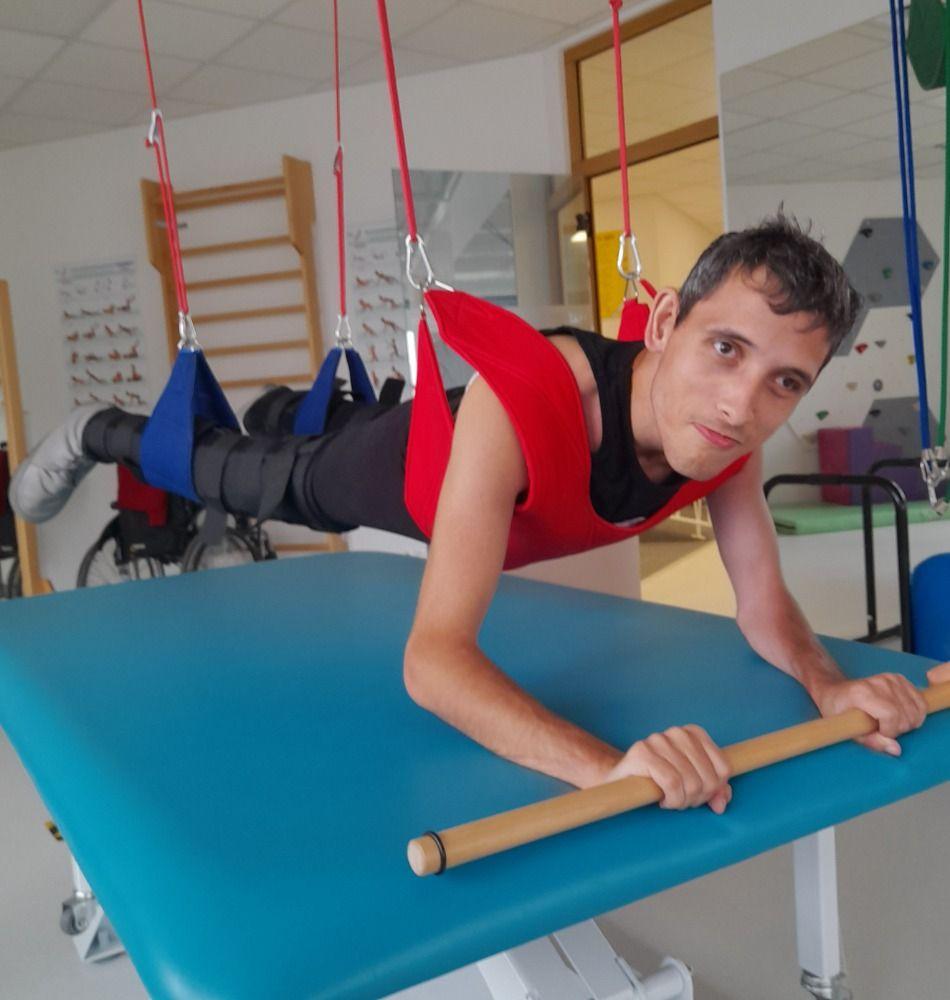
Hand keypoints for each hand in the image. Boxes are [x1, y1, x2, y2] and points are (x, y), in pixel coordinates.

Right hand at [605, 725, 731, 813]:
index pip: (723, 768)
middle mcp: (677, 732)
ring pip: (690, 781)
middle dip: (697, 798)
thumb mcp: (692, 785)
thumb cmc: (659, 782)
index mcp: (693, 734)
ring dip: (682, 801)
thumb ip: (713, 790)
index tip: (697, 795)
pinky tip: (661, 799)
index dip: (714, 790)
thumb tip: (721, 803)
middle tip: (681, 800)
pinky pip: (672, 783)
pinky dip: (671, 798)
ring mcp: (658, 740)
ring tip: (670, 800)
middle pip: (707, 777)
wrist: (620, 781)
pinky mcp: (642, 752)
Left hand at [811, 672, 927, 755]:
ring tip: (892, 723)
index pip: (891, 715)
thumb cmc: (838, 711)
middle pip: (905, 715)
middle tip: (884, 729)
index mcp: (862, 693)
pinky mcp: (900, 679)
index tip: (880, 733)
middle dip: (899, 729)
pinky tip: (902, 715)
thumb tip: (896, 750)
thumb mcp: (848, 730)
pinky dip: (916, 713)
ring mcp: (891, 679)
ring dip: (908, 722)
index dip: (890, 731)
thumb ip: (872, 741)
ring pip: (916, 709)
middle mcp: (879, 682)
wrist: (836, 691)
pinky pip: (920, 702)